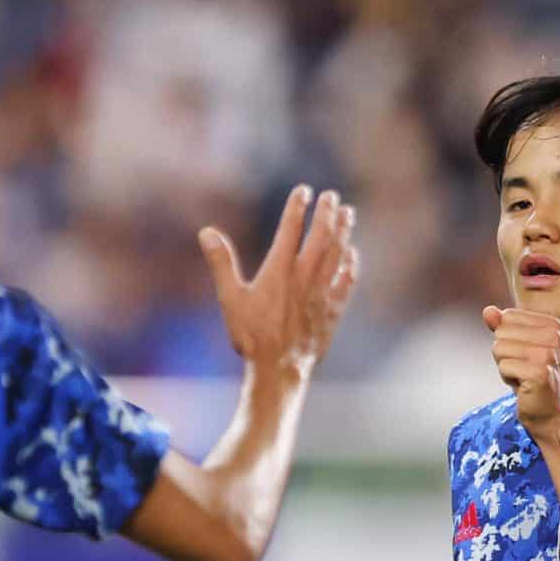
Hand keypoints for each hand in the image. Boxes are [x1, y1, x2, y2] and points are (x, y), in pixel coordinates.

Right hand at [201, 186, 358, 373]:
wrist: (279, 369)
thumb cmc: (251, 336)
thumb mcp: (230, 299)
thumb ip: (221, 263)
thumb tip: (206, 232)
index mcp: (279, 270)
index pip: (291, 230)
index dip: (297, 208)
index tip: (303, 191)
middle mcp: (305, 277)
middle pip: (321, 237)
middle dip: (327, 214)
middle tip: (332, 196)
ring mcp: (322, 294)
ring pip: (337, 255)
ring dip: (343, 232)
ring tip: (348, 213)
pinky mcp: (332, 312)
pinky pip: (346, 283)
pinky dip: (350, 266)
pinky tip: (353, 254)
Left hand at [483, 305, 559, 441]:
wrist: (551, 413)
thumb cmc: (532, 378)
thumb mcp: (517, 347)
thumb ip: (503, 326)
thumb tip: (488, 310)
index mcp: (553, 324)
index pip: (508, 317)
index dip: (508, 338)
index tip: (524, 355)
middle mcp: (554, 335)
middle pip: (501, 332)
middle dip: (504, 353)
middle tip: (523, 368)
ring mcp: (548, 353)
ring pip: (499, 348)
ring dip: (505, 366)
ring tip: (523, 376)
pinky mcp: (539, 372)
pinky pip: (503, 366)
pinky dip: (507, 378)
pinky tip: (523, 386)